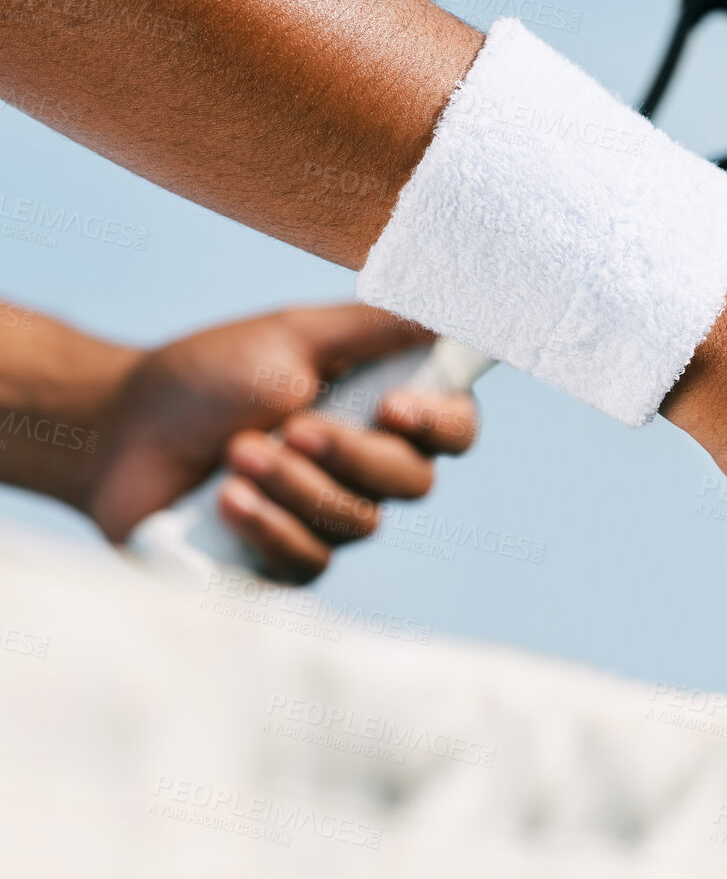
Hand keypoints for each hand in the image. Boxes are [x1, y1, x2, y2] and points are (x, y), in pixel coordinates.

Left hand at [84, 306, 477, 580]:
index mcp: (381, 407)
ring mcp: (330, 518)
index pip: (455, 428)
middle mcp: (368, 467)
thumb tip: (447, 316)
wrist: (119, 434)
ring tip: (235, 453)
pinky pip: (311, 562)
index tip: (396, 408)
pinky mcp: (286, 560)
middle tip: (290, 427)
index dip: (441, 425)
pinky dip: (269, 528)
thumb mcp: (291, 335)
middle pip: (414, 481)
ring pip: (359, 522)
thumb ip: (373, 328)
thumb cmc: (205, 376)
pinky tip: (225, 500)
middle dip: (351, 455)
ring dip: (297, 486)